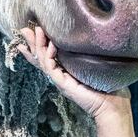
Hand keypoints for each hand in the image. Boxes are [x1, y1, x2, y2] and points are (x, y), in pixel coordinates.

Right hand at [9, 23, 125, 120]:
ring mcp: (61, 81)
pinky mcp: (64, 85)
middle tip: (23, 29)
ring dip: (38, 45)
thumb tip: (95, 38)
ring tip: (36, 31)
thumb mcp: (97, 66)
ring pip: (43, 61)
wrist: (113, 107)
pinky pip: (51, 68)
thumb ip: (91, 54)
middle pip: (41, 58)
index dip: (39, 46)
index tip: (32, 31)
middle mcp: (61, 76)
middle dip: (32, 43)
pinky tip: (50, 45)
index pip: (48, 57)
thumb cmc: (110, 88)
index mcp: (67, 72)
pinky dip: (48, 56)